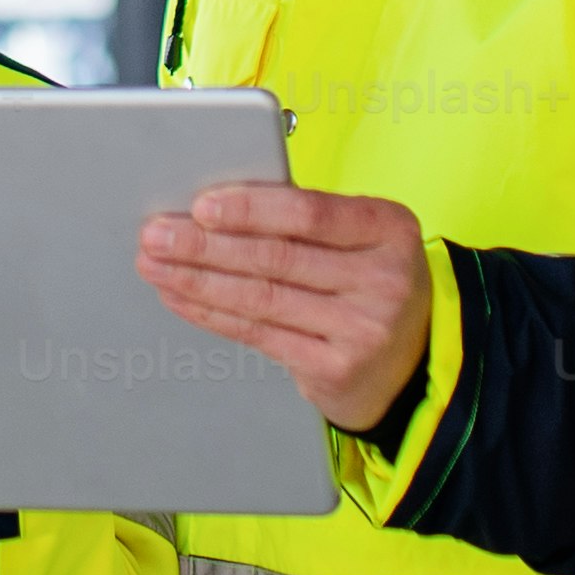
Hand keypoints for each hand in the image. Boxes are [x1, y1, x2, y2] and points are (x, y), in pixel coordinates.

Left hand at [139, 182, 432, 432]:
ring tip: (156, 264)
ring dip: (197, 280)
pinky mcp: (336, 369)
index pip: (311, 213)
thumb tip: (216, 206)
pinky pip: (259, 334)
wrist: (418, 360)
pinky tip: (181, 298)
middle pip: (278, 258)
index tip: (201, 205)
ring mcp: (363, 329)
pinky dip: (212, 314)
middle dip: (206, 245)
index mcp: (389, 228)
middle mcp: (383, 279)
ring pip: (261, 298)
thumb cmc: (371, 282)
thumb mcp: (363, 239)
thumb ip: (307, 220)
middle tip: (156, 234)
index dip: (251, 209)